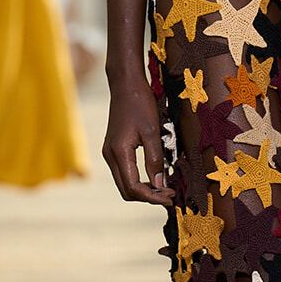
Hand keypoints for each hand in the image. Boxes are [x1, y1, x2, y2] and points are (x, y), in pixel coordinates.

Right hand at [102, 76, 172, 205]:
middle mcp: (110, 156)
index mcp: (119, 152)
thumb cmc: (140, 104)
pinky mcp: (113, 149)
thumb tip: (160, 185)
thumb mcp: (152, 131)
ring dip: (143, 189)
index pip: (133, 188)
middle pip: (126, 191)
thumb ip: (155, 160)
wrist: (125, 85)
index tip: (171, 196)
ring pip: (124, 183)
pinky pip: (124, 173)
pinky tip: (154, 176)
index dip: (153, 196)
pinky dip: (138, 180)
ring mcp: (109, 153)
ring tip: (164, 188)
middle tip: (170, 195)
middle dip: (148, 196)